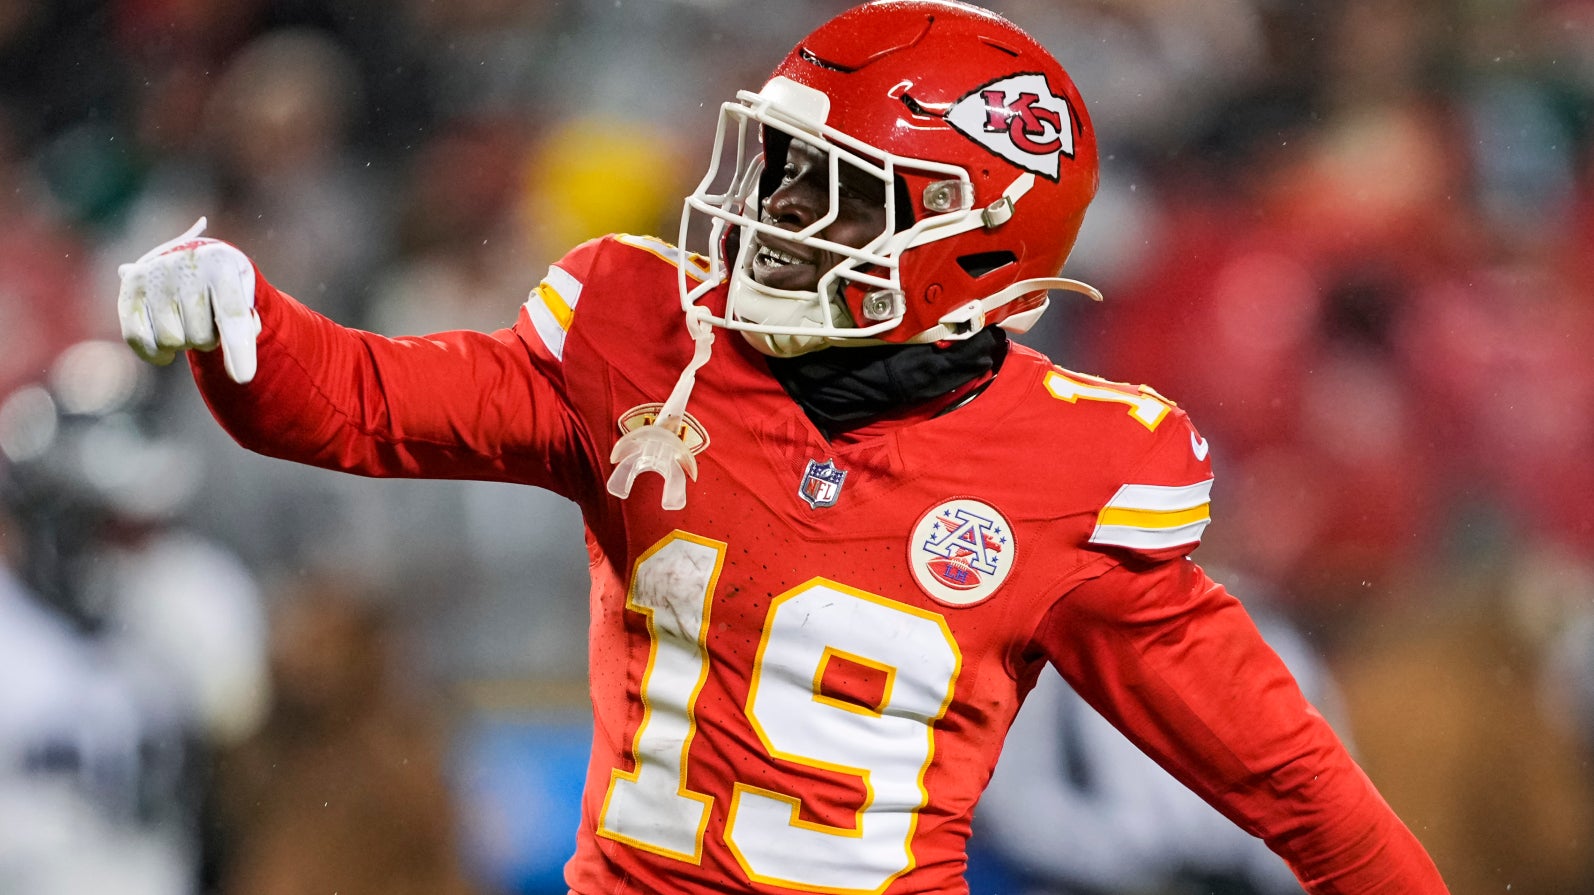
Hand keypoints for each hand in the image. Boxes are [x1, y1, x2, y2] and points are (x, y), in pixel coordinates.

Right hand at [117, 218, 261, 382]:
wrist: (192, 261)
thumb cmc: (225, 289)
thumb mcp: (246, 299)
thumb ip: (247, 327)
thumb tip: (238, 367)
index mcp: (221, 263)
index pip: (232, 316)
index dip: (239, 350)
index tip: (243, 379)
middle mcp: (185, 264)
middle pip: (201, 337)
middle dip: (208, 341)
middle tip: (207, 321)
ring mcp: (154, 274)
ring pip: (172, 342)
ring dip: (182, 343)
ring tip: (186, 321)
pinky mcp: (130, 286)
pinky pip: (139, 340)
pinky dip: (155, 353)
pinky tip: (166, 348)